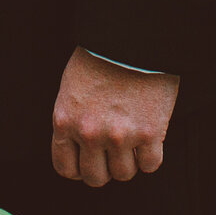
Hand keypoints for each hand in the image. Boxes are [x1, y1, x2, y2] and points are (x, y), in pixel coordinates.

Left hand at [51, 47, 178, 185]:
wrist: (133, 37)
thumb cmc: (101, 57)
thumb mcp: (72, 88)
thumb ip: (73, 120)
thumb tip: (81, 148)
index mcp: (64, 121)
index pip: (66, 168)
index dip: (80, 168)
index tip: (90, 160)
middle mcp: (89, 133)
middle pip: (95, 177)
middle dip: (105, 168)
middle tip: (113, 152)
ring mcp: (119, 135)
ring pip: (124, 174)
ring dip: (129, 161)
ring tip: (133, 142)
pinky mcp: (149, 133)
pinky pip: (150, 164)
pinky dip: (151, 156)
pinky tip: (150, 140)